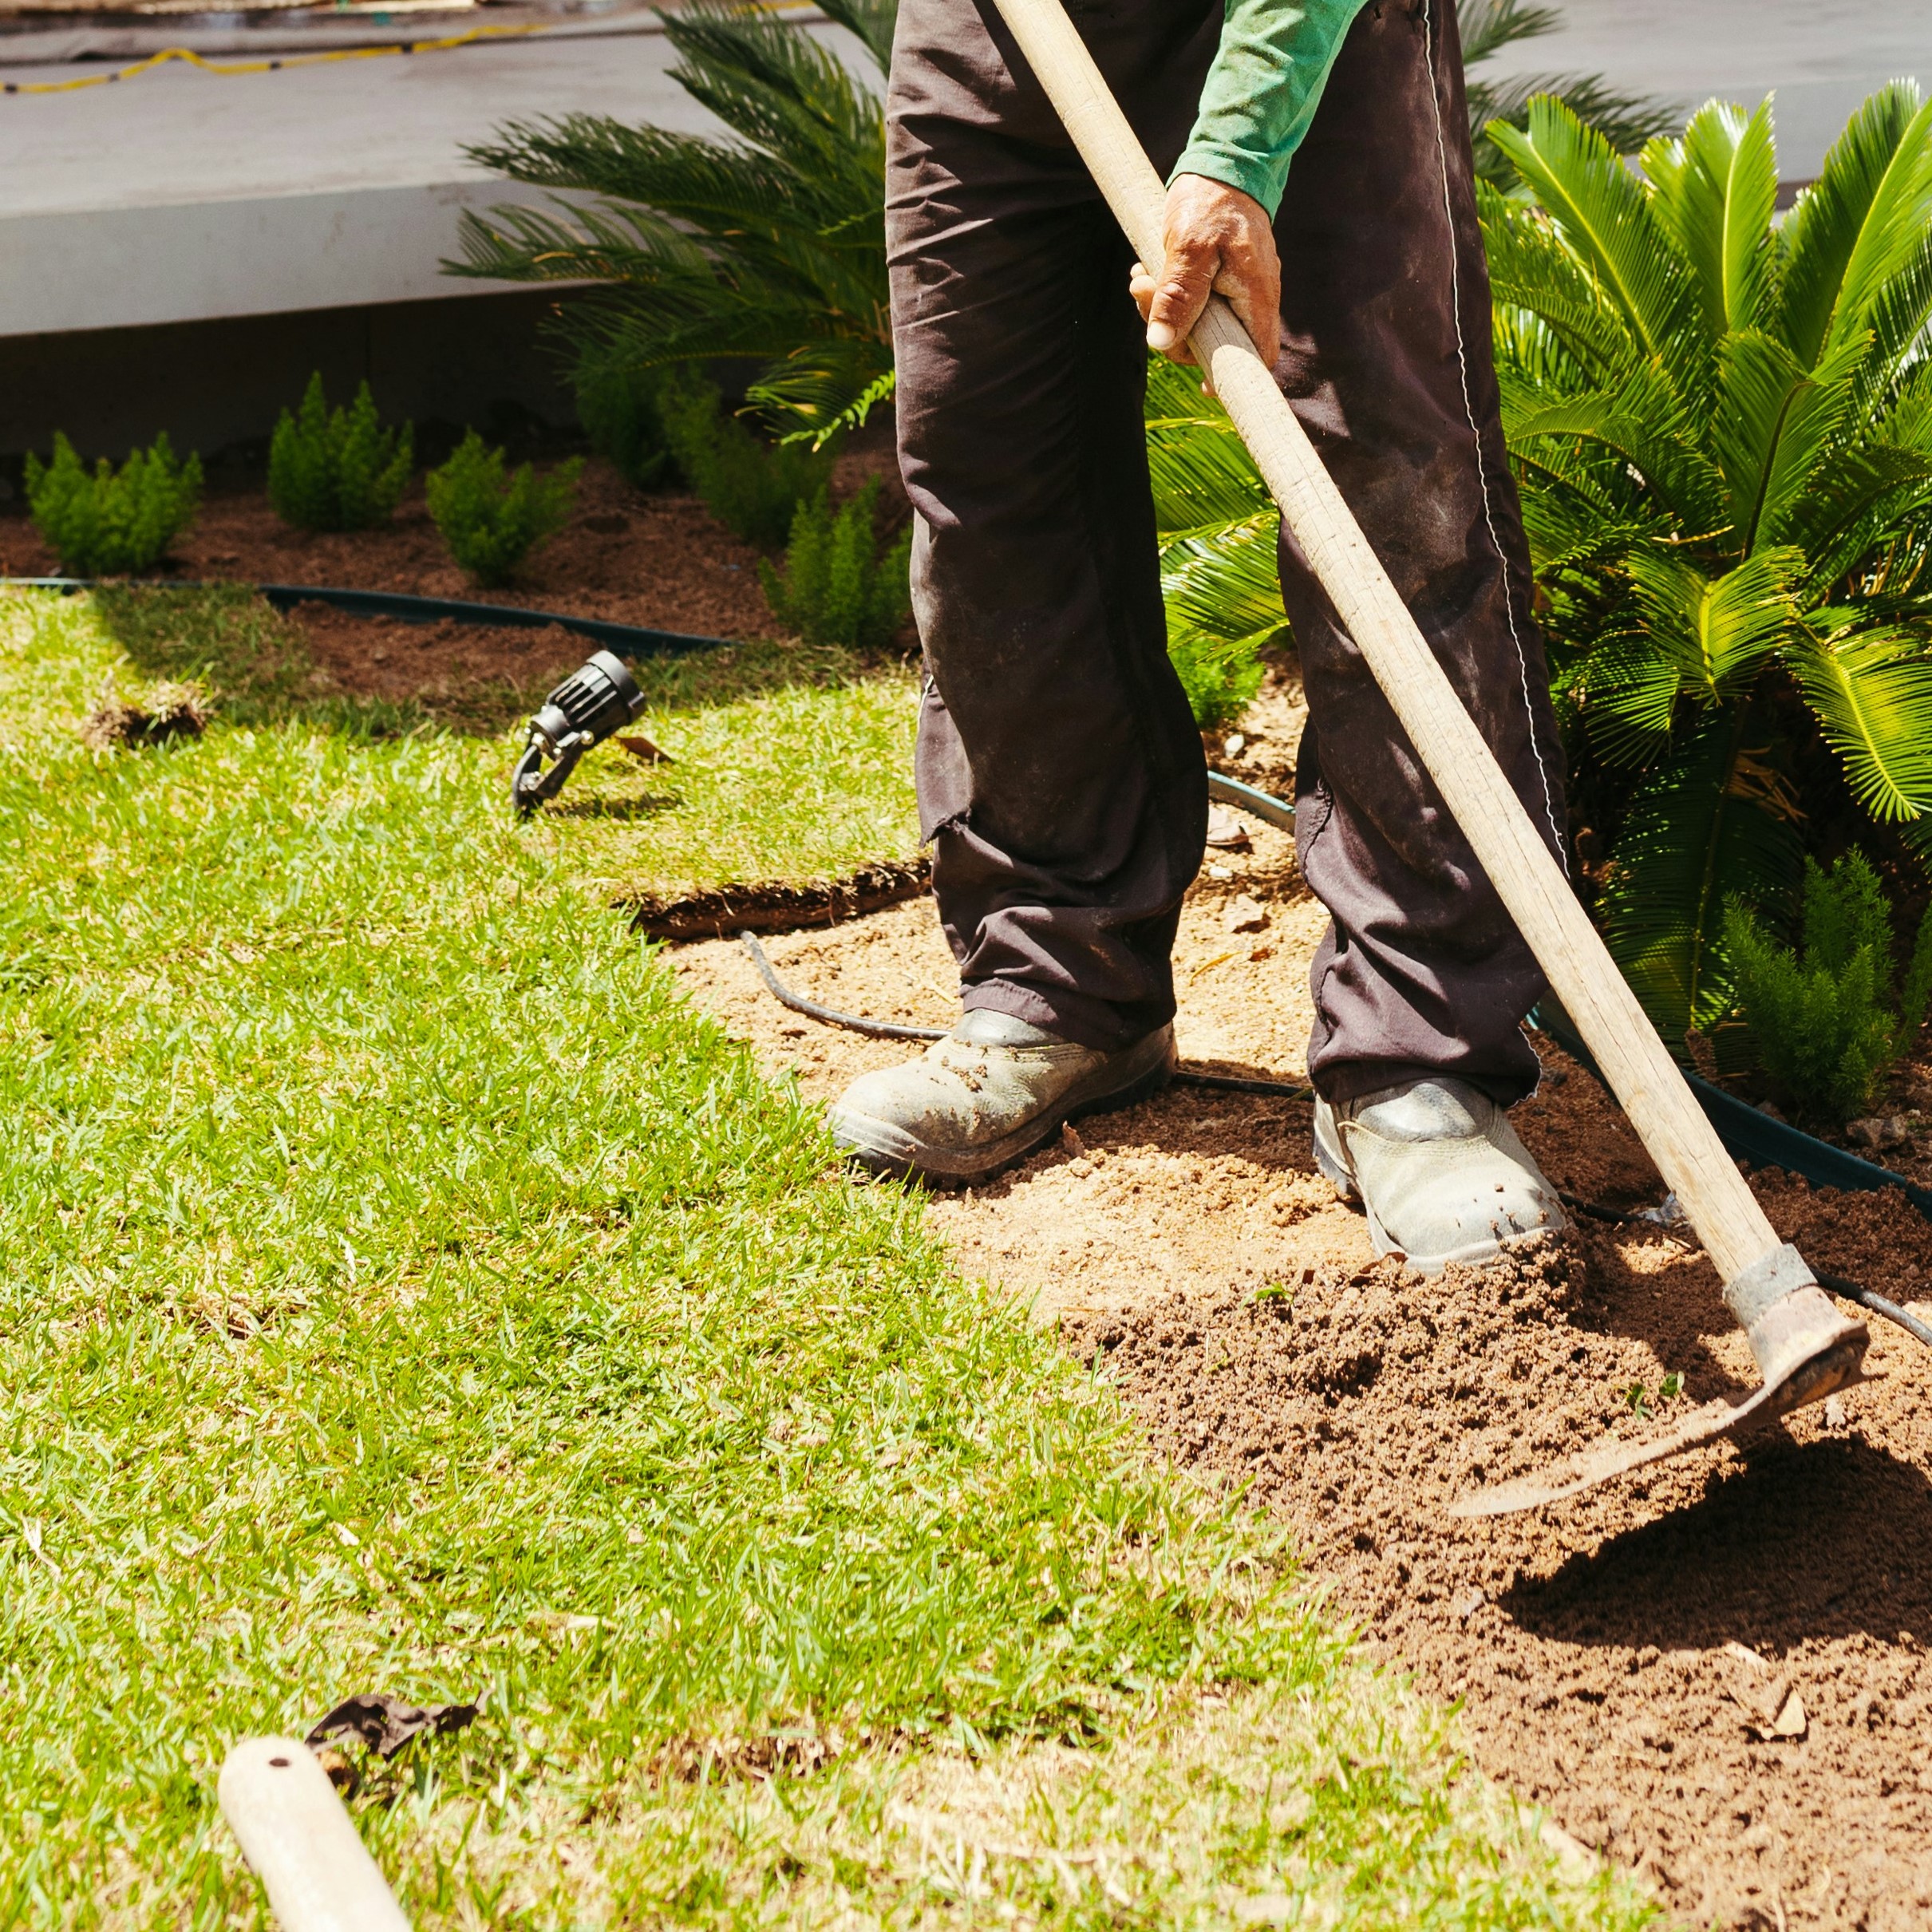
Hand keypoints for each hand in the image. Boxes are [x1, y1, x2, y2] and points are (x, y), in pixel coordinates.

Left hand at [1129, 174, 1280, 385]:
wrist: (1222, 161)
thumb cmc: (1210, 201)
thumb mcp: (1189, 249)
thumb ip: (1178, 297)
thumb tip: (1162, 343)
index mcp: (1256, 295)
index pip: (1259, 356)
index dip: (1233, 377)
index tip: (1204, 386)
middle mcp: (1252, 298)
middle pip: (1215, 343)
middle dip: (1174, 330)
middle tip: (1143, 295)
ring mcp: (1237, 288)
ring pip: (1198, 322)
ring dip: (1162, 307)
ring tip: (1141, 278)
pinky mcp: (1221, 278)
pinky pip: (1194, 300)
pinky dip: (1168, 293)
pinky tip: (1149, 274)